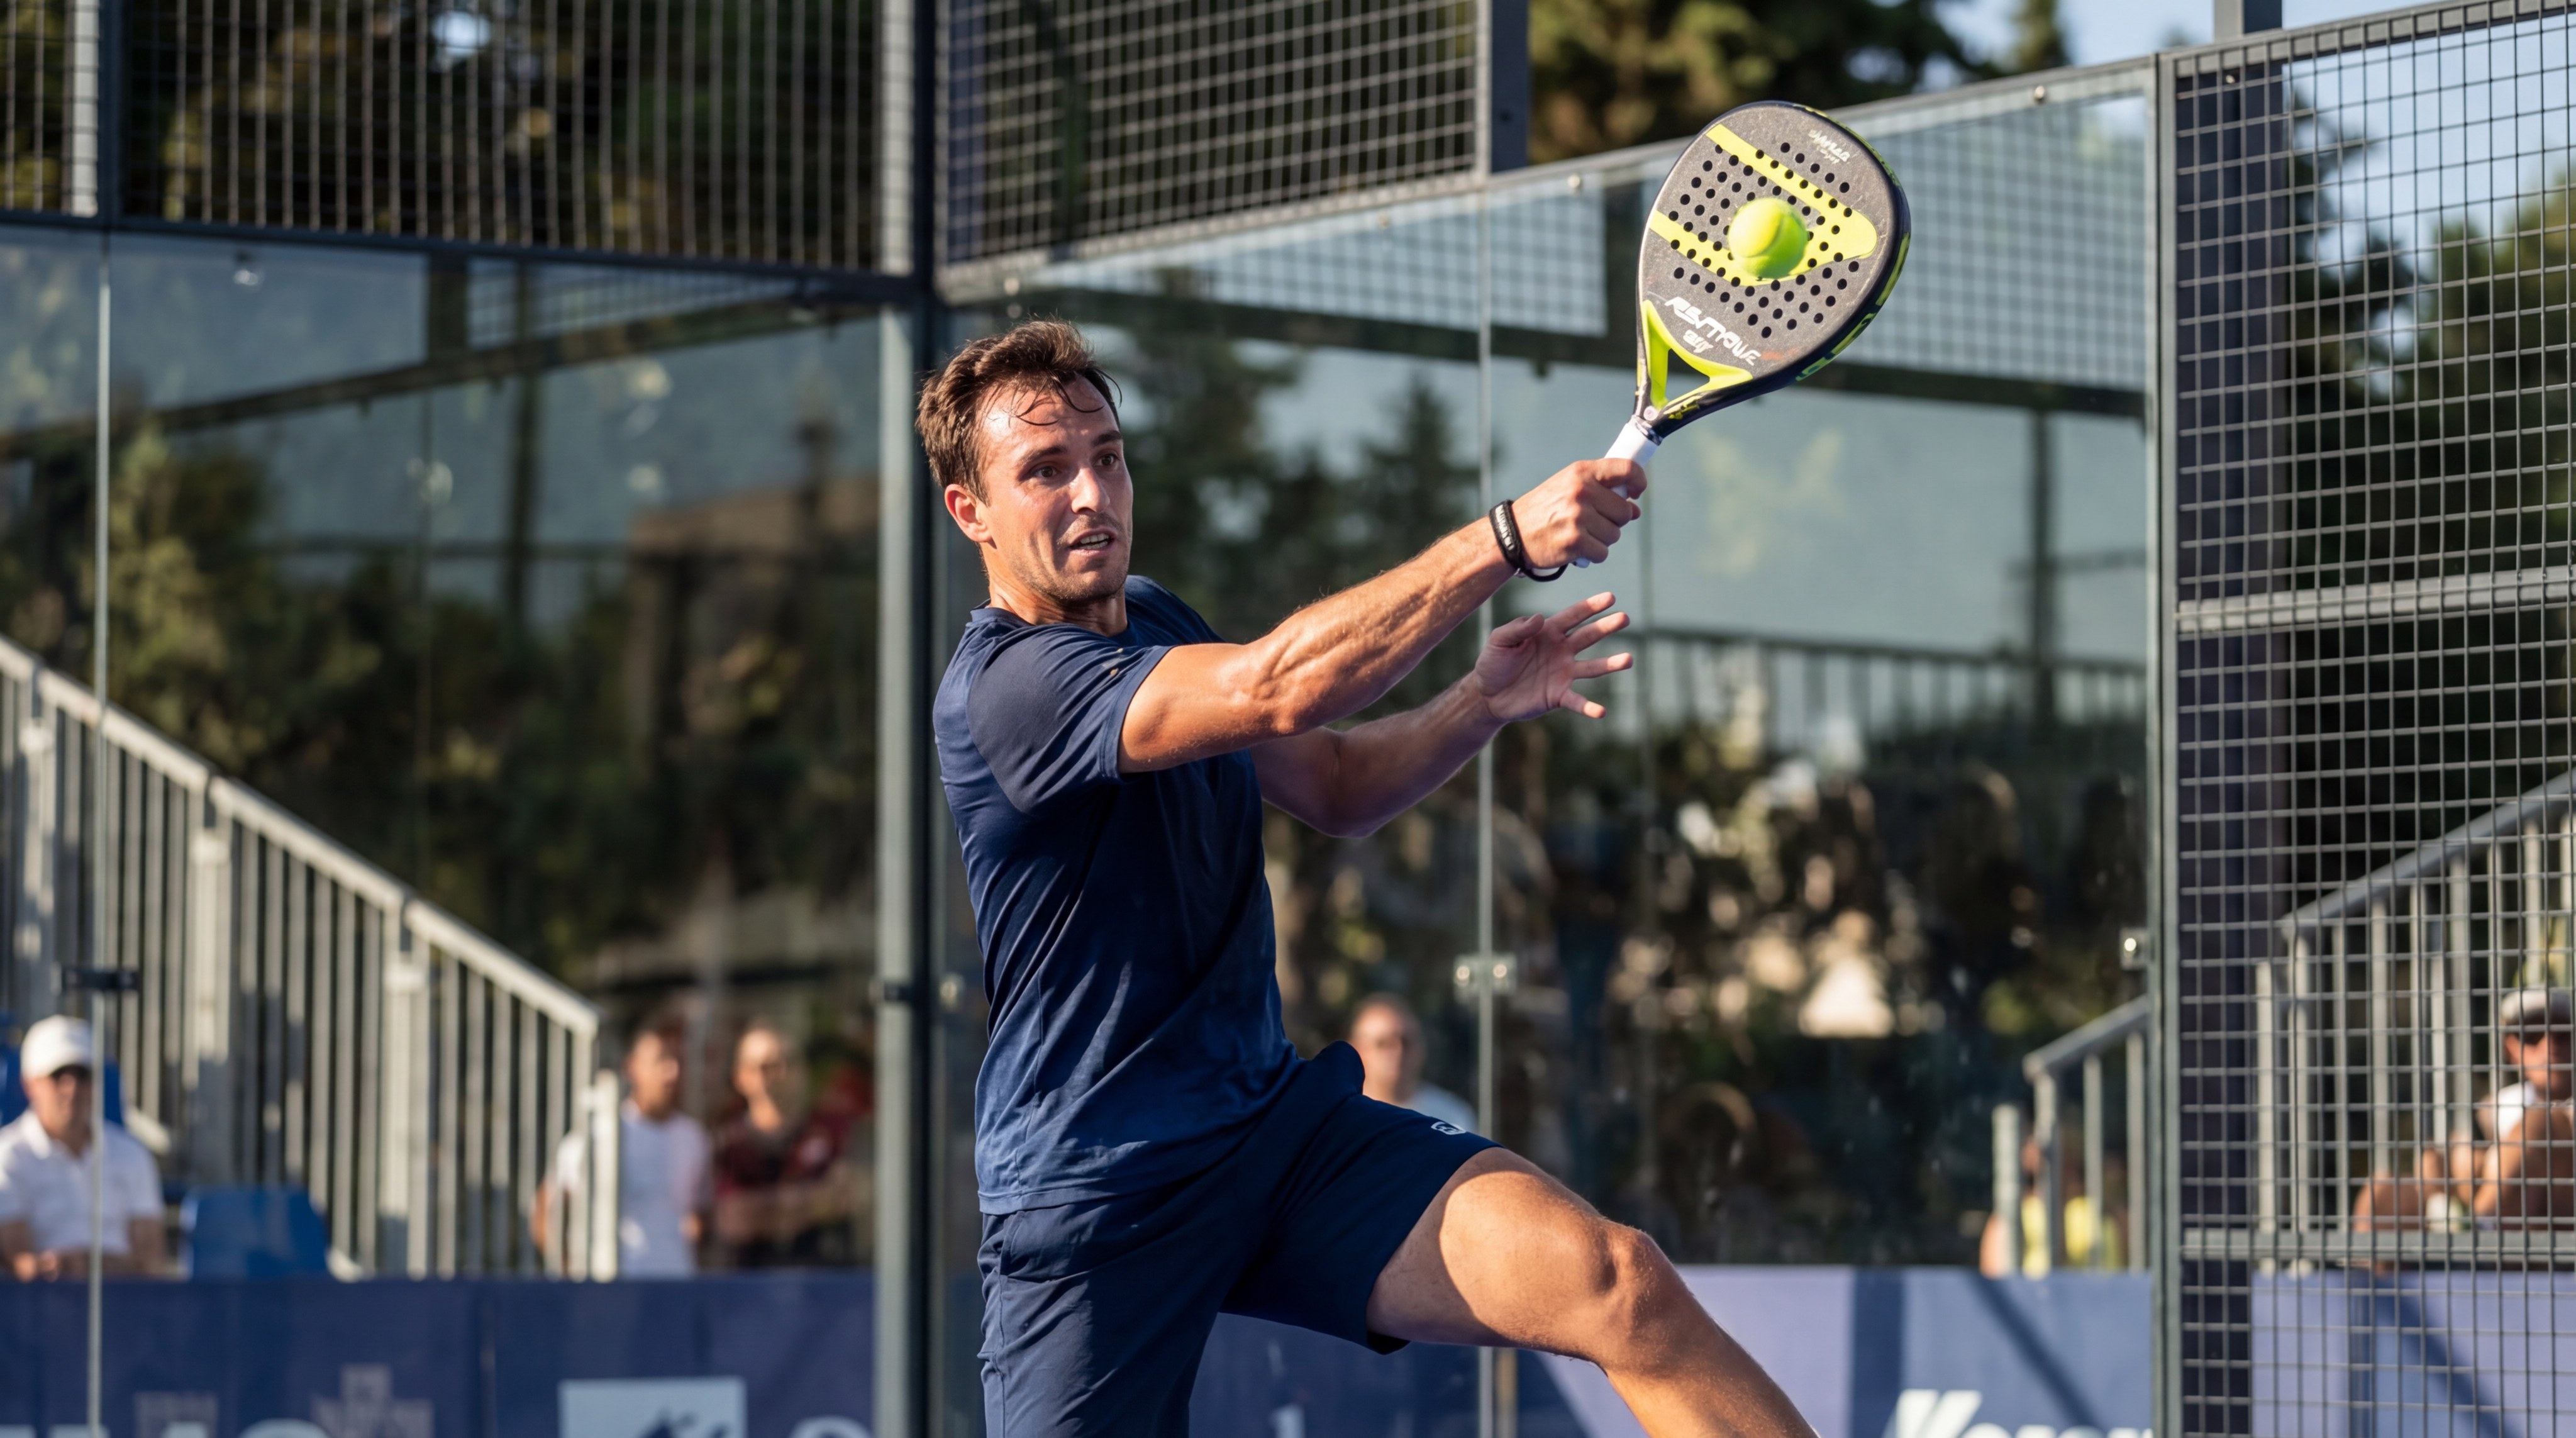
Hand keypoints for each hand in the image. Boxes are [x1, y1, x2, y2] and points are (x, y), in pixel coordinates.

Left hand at [1472, 593, 1632, 722]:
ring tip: (1629, 659)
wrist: (1487, 695)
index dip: (1591, 607)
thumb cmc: (1493, 663)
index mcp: (1548, 633)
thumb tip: (1540, 618)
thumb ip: (1517, 628)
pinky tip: (1602, 712)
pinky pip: (1577, 701)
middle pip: (1588, 636)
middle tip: (1625, 618)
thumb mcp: (1498, 641)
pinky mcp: (1558, 696)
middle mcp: (1561, 651)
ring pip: (1591, 667)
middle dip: (1606, 627)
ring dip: (1610, 664)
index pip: (1573, 616)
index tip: (1610, 597)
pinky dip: (1590, 707)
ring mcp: (1563, 674)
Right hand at [1508, 461, 1645, 569]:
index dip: (1639, 481)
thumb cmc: (1544, 510)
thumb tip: (1635, 510)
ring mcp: (1579, 517)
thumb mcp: (1568, 488)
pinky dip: (1592, 554)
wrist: (1512, 534)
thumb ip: (1601, 492)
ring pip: (1615, 534)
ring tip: (1580, 534)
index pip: (1627, 470)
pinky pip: (1602, 552)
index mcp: (1581, 472)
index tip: (1636, 492)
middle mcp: (1582, 491)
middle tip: (1593, 522)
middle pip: (1624, 511)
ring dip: (1602, 539)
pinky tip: (1576, 548)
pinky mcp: (1576, 542)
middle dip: (1614, 521)